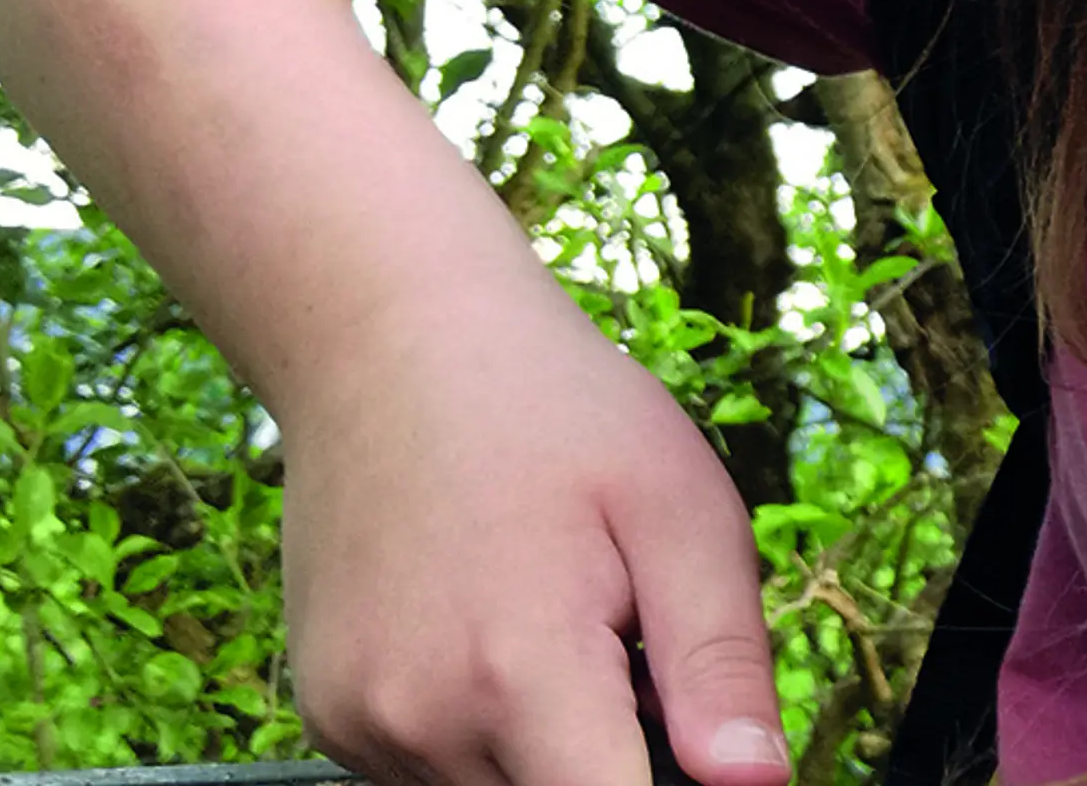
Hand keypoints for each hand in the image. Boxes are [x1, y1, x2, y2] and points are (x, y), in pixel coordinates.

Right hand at [280, 300, 791, 785]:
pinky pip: (429, 771)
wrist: (391, 344)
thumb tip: (759, 783)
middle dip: (612, 758)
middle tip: (624, 646)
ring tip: (559, 627)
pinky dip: (481, 734)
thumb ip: (720, 662)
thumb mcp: (679, 509)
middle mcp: (418, 720)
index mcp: (517, 673)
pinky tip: (495, 634)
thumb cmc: (554, 412)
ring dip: (546, 751)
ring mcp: (358, 724)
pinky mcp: (327, 717)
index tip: (683, 734)